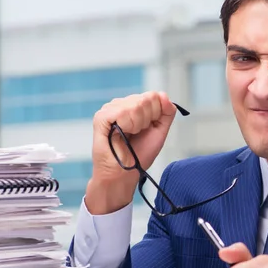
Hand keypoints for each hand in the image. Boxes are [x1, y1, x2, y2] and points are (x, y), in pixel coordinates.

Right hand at [85, 91, 177, 213]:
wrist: (124, 173)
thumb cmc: (139, 154)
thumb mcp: (159, 131)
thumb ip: (166, 113)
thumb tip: (163, 95)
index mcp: (134, 106)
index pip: (153, 96)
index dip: (156, 115)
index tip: (147, 129)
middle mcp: (121, 104)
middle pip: (146, 99)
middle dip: (147, 120)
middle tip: (136, 134)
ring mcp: (110, 109)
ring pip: (136, 105)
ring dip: (137, 125)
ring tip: (128, 135)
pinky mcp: (101, 117)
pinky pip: (122, 112)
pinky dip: (127, 126)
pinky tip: (120, 134)